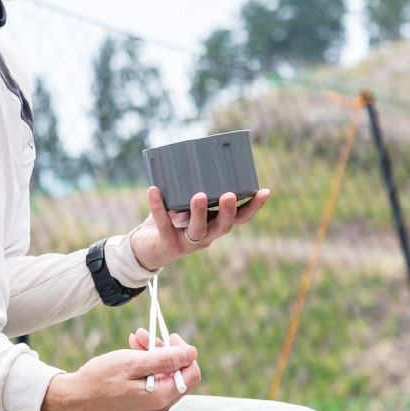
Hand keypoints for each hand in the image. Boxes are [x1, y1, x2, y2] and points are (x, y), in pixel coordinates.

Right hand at [39, 332, 199, 410]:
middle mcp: (161, 405)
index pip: (191, 372)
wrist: (75, 399)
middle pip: (178, 373)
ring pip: (164, 376)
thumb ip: (164, 359)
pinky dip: (145, 366)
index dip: (184, 352)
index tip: (169, 336)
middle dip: (164, 350)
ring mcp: (151, 406)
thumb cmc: (100, 380)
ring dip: (153, 355)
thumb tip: (191, 352)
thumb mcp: (132, 363)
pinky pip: (152, 382)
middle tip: (143, 334)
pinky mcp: (141, 405)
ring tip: (134, 339)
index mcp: (162, 396)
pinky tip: (131, 353)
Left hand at [130, 187, 269, 270]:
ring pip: (197, 229)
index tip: (265, 192)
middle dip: (228, 211)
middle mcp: (205, 236)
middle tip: (229, 195)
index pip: (239, 219)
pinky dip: (158, 206)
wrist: (146, 250)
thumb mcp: (184, 208)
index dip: (253, 207)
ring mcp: (186, 243)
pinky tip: (153, 190)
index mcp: (214, 225)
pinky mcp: (166, 243)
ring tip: (199, 196)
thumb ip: (190, 191)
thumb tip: (192, 160)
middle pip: (223, 227)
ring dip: (200, 213)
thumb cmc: (169, 223)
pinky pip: (163, 223)